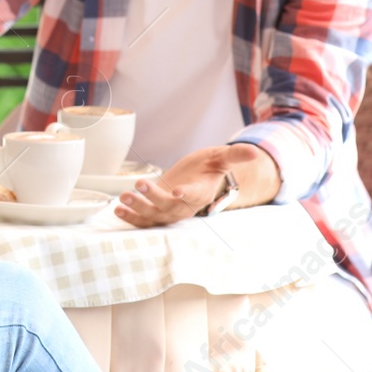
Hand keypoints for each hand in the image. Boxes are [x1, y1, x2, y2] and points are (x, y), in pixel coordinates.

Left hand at [115, 144, 264, 227]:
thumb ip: (234, 156)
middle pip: (169, 207)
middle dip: (153, 198)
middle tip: (139, 184)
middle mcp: (184, 206)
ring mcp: (170, 212)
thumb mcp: (220, 157)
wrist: (196, 180)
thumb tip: (254, 152)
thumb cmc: (208, 167)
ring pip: (154, 216)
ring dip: (138, 209)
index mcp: (201, 193)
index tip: (178, 191)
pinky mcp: (157, 212)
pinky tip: (118, 209)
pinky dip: (131, 217)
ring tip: (123, 197)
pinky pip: (144, 220)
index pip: (195, 196)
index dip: (186, 194)